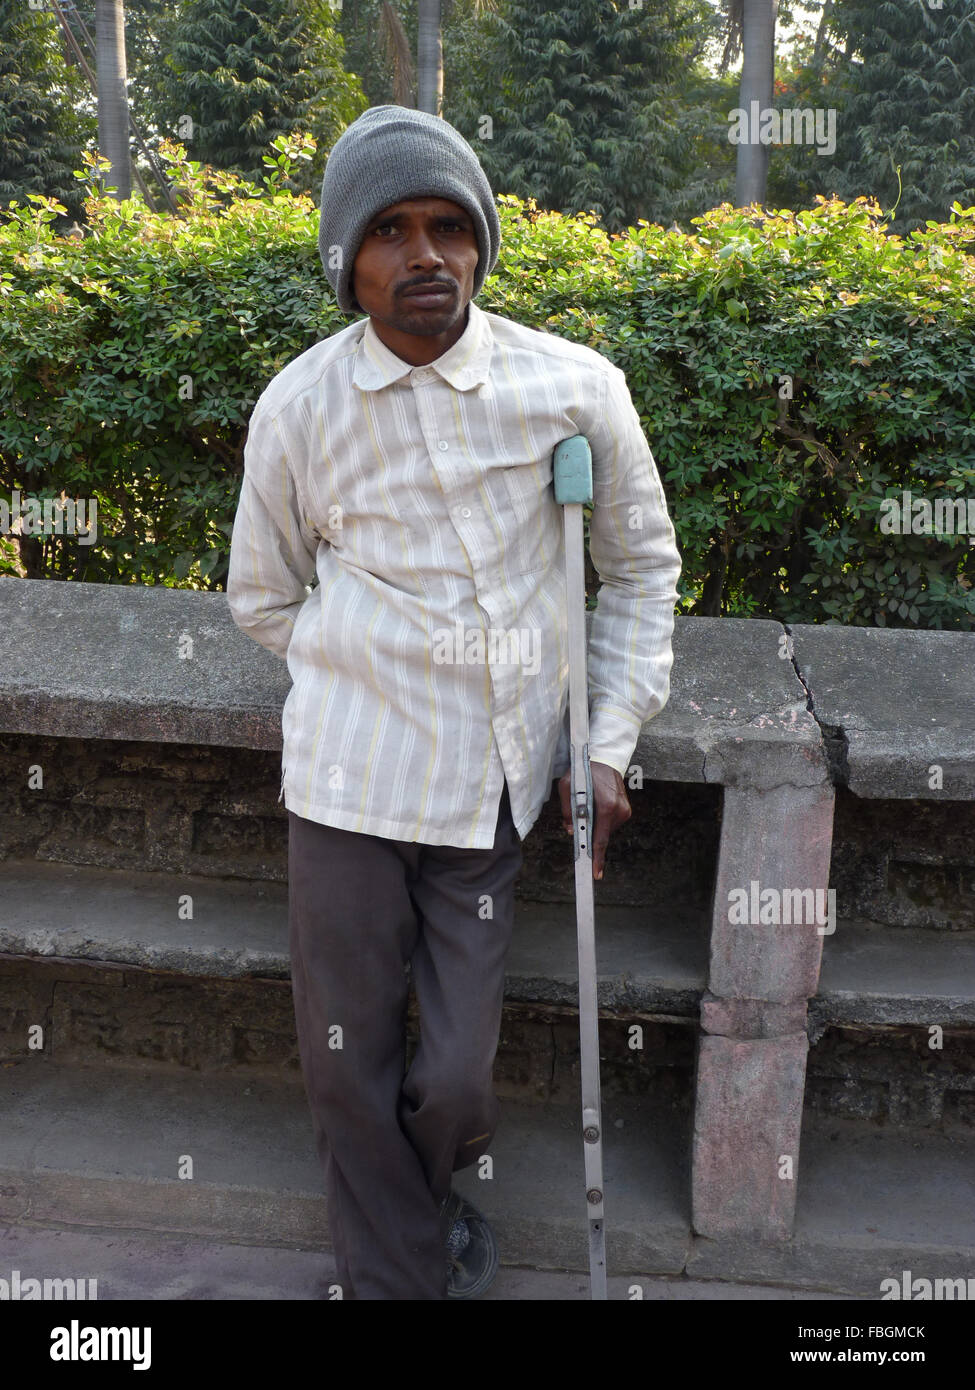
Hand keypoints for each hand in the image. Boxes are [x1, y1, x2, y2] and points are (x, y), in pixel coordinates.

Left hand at [558, 761, 630, 879]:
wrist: (605, 760)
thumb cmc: (585, 772)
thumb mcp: (567, 787)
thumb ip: (567, 811)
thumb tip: (571, 830)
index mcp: (607, 807)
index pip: (600, 839)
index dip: (596, 858)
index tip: (595, 873)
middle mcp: (619, 810)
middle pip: (601, 836)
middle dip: (588, 835)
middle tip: (578, 823)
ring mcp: (625, 811)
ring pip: (605, 831)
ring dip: (594, 826)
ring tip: (588, 807)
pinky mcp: (626, 810)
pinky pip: (610, 824)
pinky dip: (601, 821)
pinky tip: (595, 808)